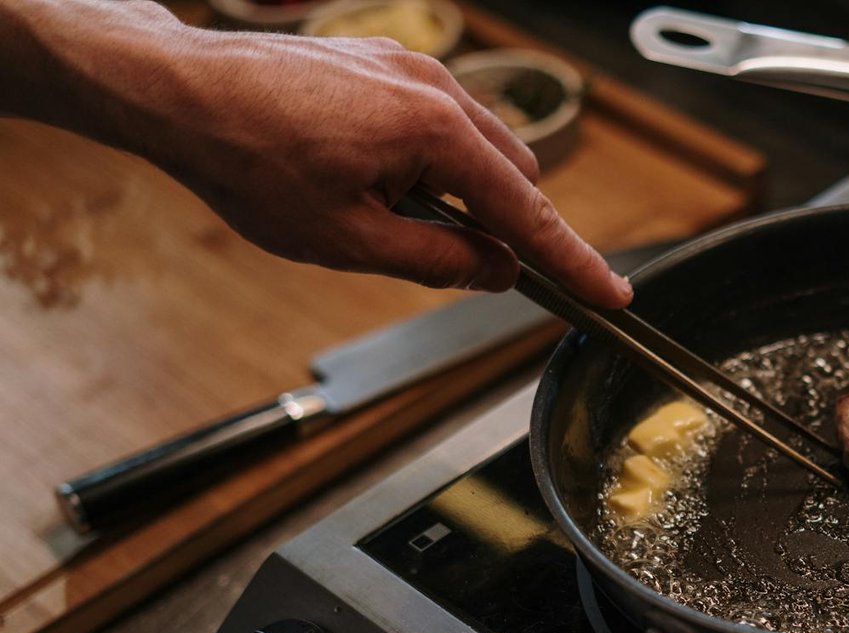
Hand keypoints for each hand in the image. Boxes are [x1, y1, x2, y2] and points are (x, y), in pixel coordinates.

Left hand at [146, 23, 630, 302]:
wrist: (180, 90)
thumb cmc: (249, 160)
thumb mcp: (348, 239)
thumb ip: (439, 259)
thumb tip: (496, 271)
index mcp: (435, 133)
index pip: (528, 215)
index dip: (573, 263)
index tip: (611, 295)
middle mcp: (436, 90)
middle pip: (516, 177)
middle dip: (505, 227)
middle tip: (463, 267)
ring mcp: (413, 69)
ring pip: (481, 148)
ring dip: (463, 194)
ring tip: (384, 214)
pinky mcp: (389, 64)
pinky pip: (443, 121)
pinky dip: (435, 162)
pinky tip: (374, 179)